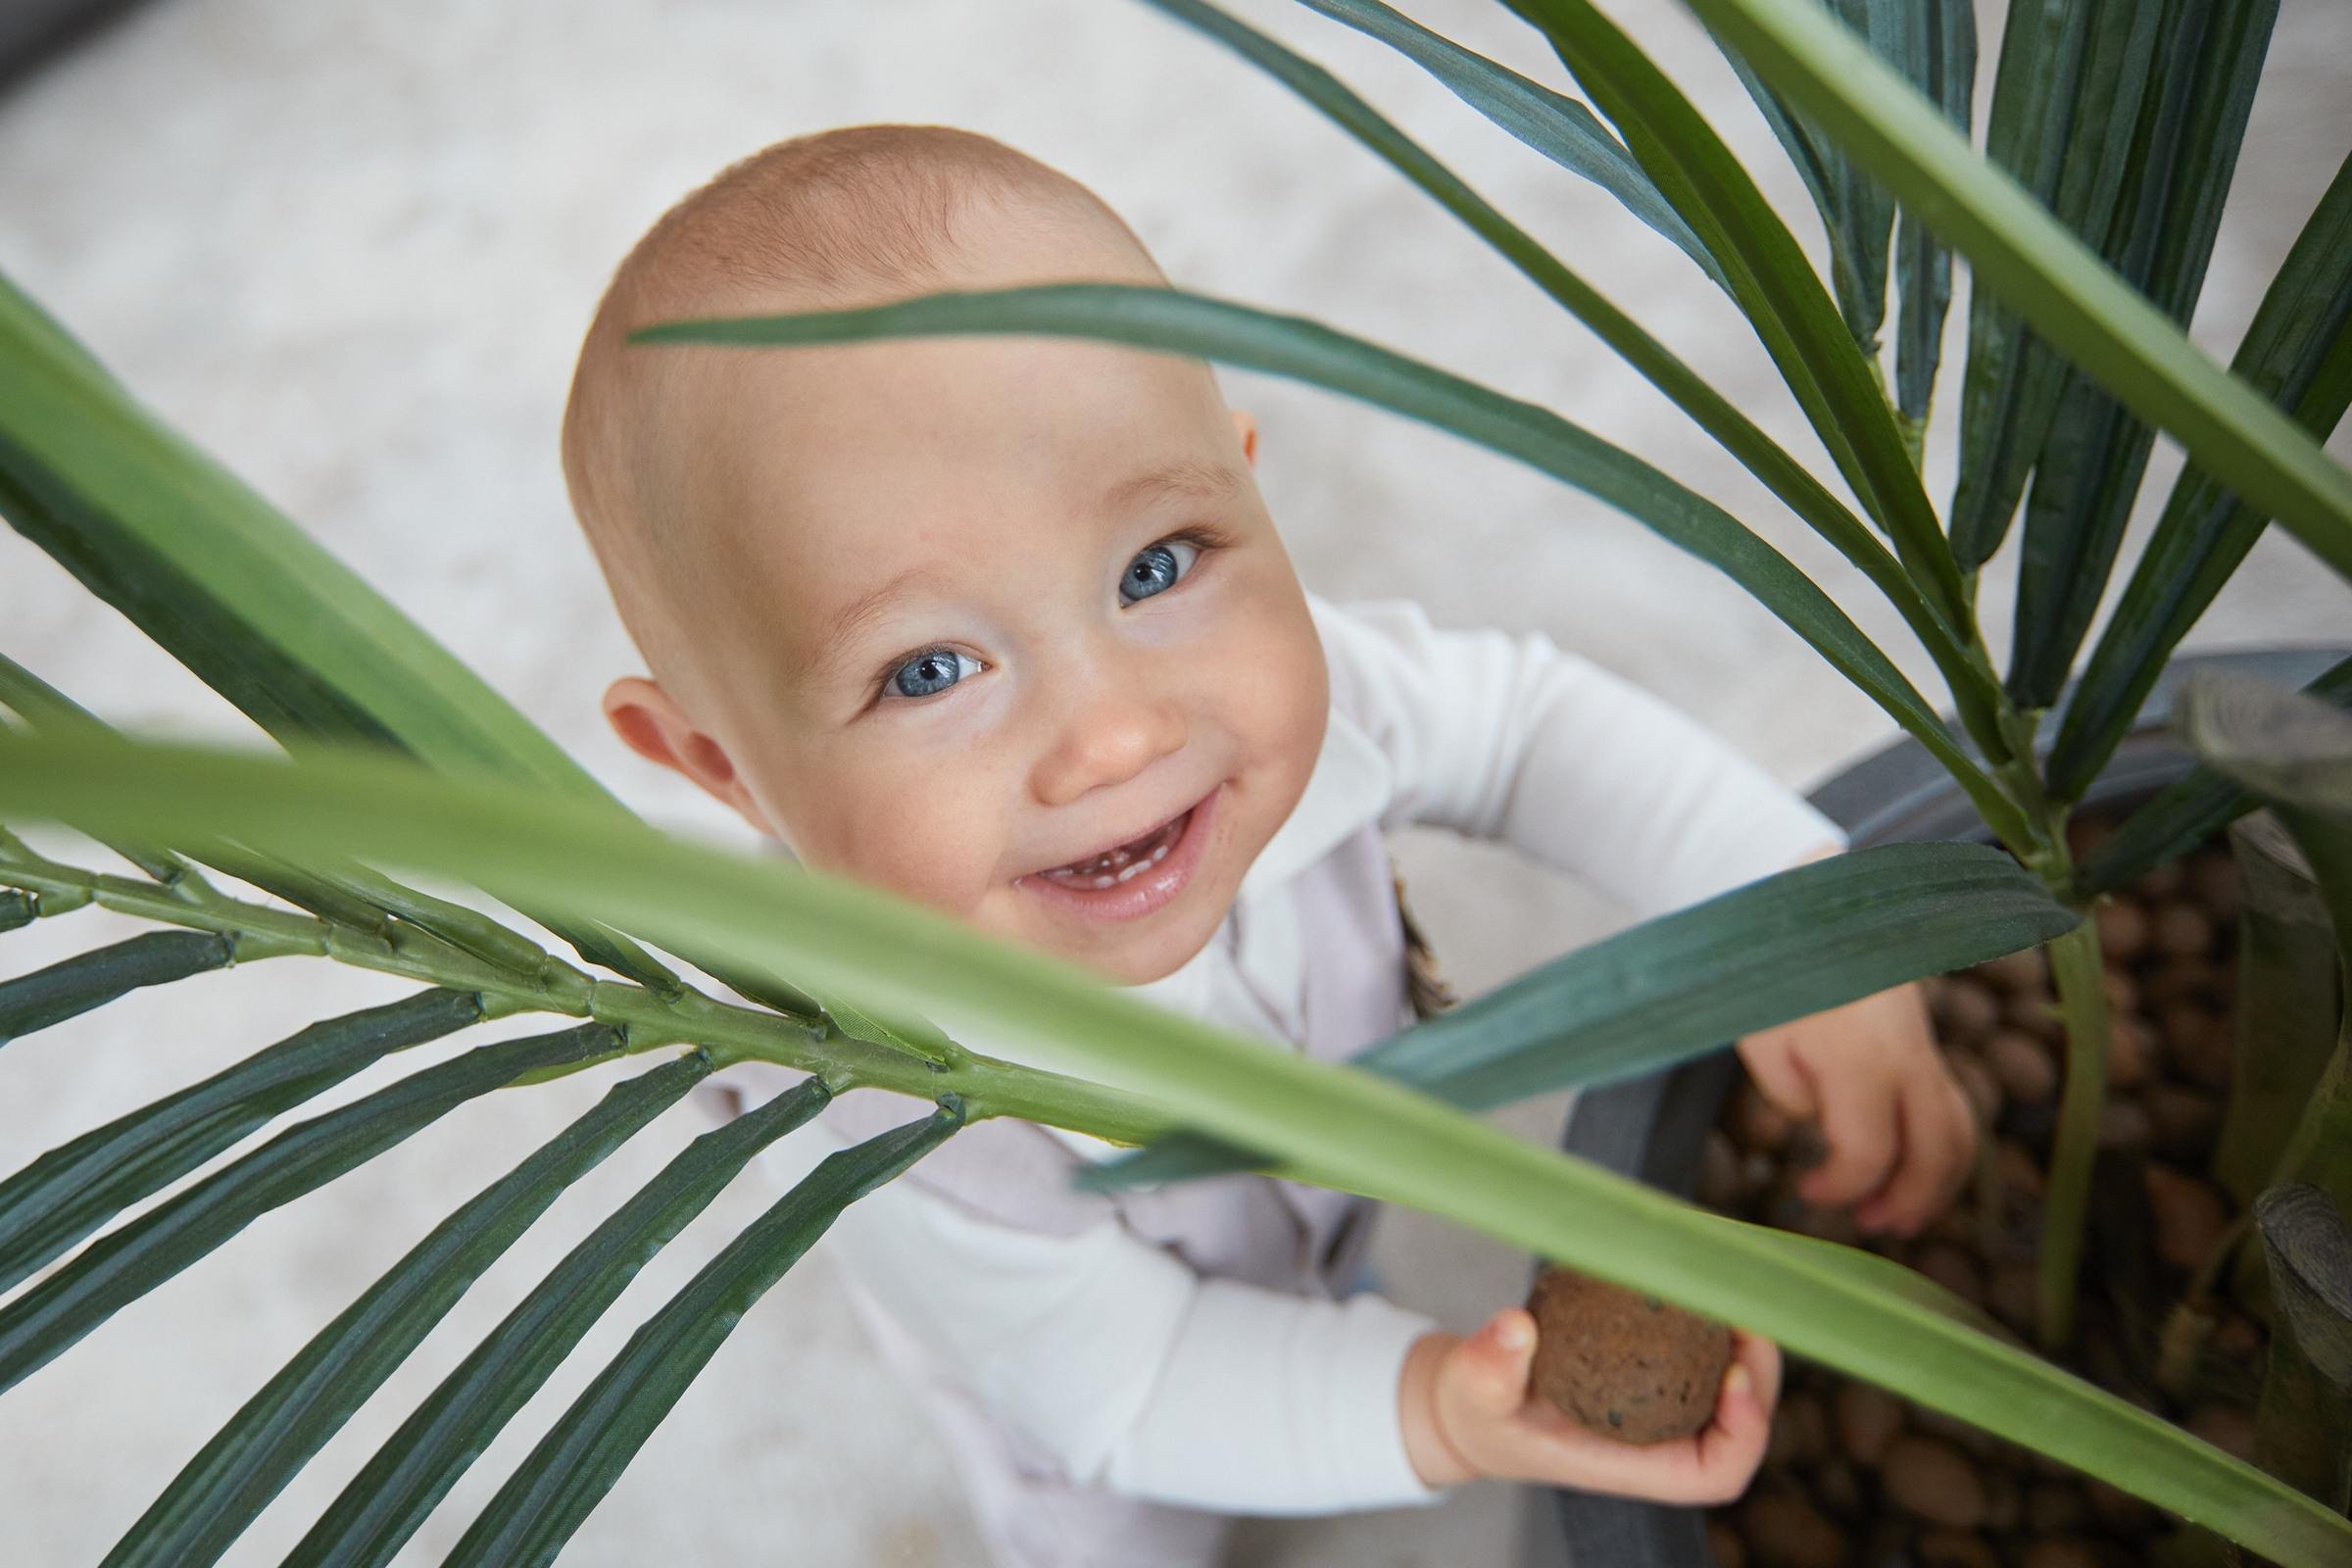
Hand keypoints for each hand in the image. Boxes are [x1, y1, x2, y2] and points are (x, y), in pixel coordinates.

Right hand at [1398, 1311, 1778, 1501]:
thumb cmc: (1479, 1412)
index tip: (1736, 1375)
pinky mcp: (1648, 1374)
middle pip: (1741, 1423)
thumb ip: (1488, 1366)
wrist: (1470, 1402)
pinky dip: (1706, 1316)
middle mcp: (1657, 1442)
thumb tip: (1514, 1327)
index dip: (1745, 1431)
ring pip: (1726, 1383)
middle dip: (1759, 1369)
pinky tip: (1695, 1274)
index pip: (1715, 1474)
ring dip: (1739, 1337)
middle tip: (1746, 1309)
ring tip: (1729, 1283)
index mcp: (1631, 1466)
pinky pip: (1696, 1351)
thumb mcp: (1472, 1392)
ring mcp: (1658, 1409)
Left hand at [1737, 981, 1973, 1233]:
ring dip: (1939, 1181)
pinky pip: (1951, 1104)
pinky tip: (1907, 1168)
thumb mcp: (1759, 1036)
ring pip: (1961, 1129)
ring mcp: (1924, 1046)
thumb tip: (1821, 1122)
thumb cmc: (1768, 967)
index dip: (1841, 1188)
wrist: (1806, 900)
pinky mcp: (1924, 1040)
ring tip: (1900, 1215)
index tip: (1805, 1193)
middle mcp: (1909, 1056)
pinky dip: (1939, 1146)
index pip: (1869, 1152)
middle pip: (1939, 1149)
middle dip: (1912, 1199)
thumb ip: (1791, 1093)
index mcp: (1862, 1059)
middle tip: (1873, 1225)